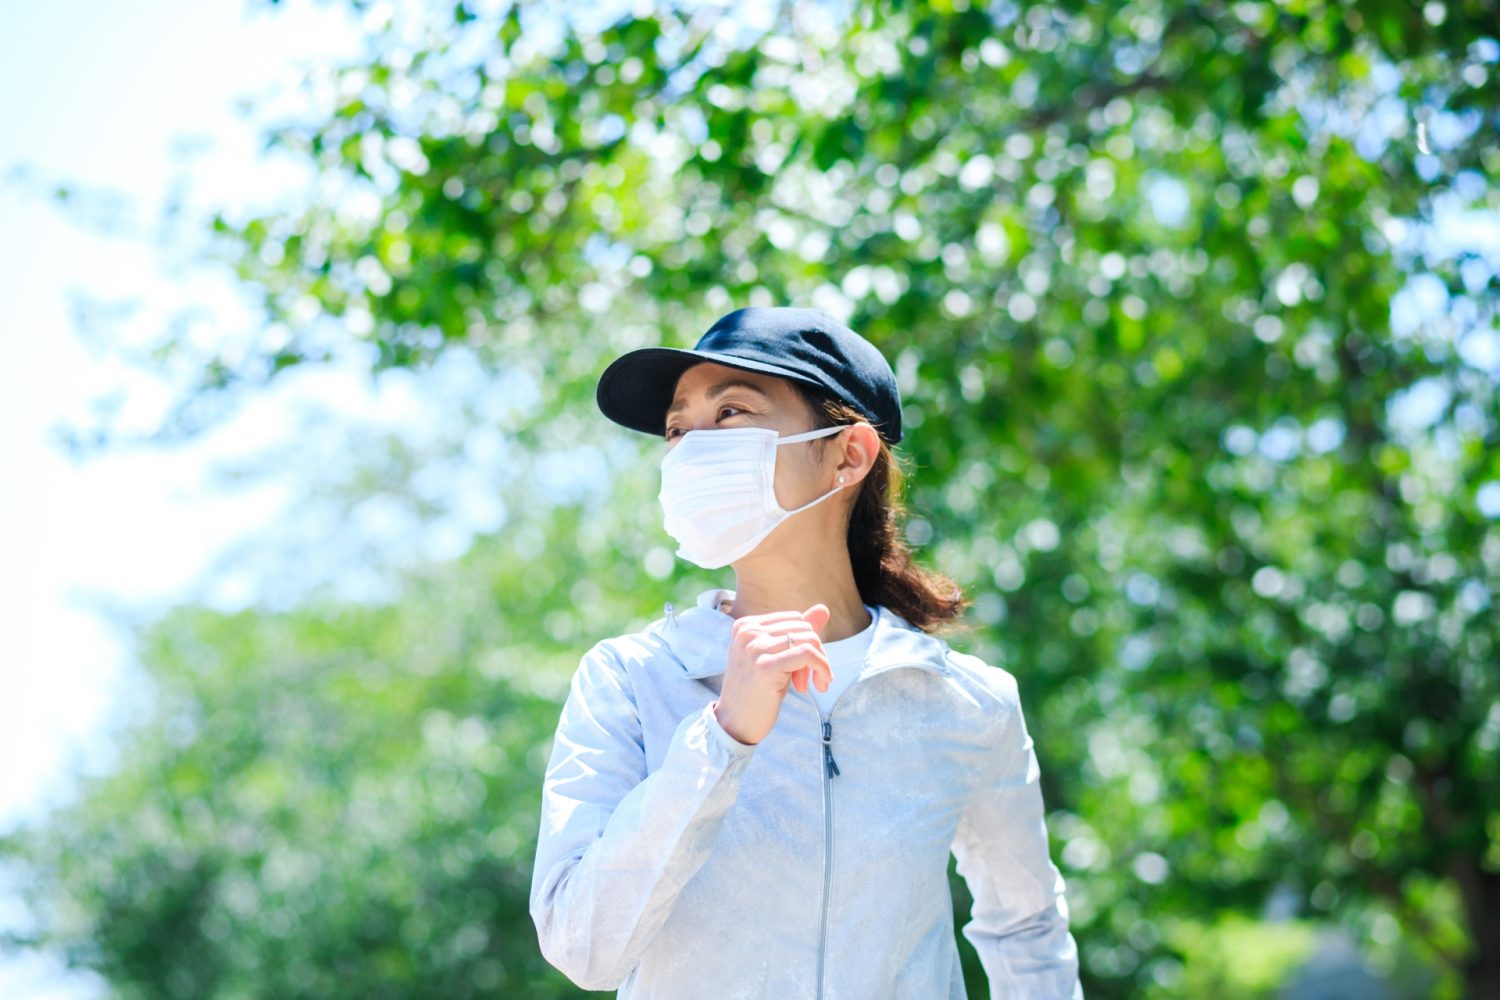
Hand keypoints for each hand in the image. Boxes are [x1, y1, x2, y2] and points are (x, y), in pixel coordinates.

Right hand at [712, 604, 831, 745]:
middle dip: (815, 653)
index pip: (795, 619)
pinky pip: (808, 654)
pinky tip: (822, 683)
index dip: (807, 642)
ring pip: (809, 639)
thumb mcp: (777, 657)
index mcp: (746, 625)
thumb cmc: (756, 692)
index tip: (805, 668)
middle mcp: (748, 631)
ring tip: (815, 685)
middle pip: (804, 628)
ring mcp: (755, 647)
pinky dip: (822, 667)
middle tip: (810, 680)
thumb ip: (797, 632)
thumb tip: (823, 609)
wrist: (735, 724)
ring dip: (821, 663)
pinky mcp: (766, 666)